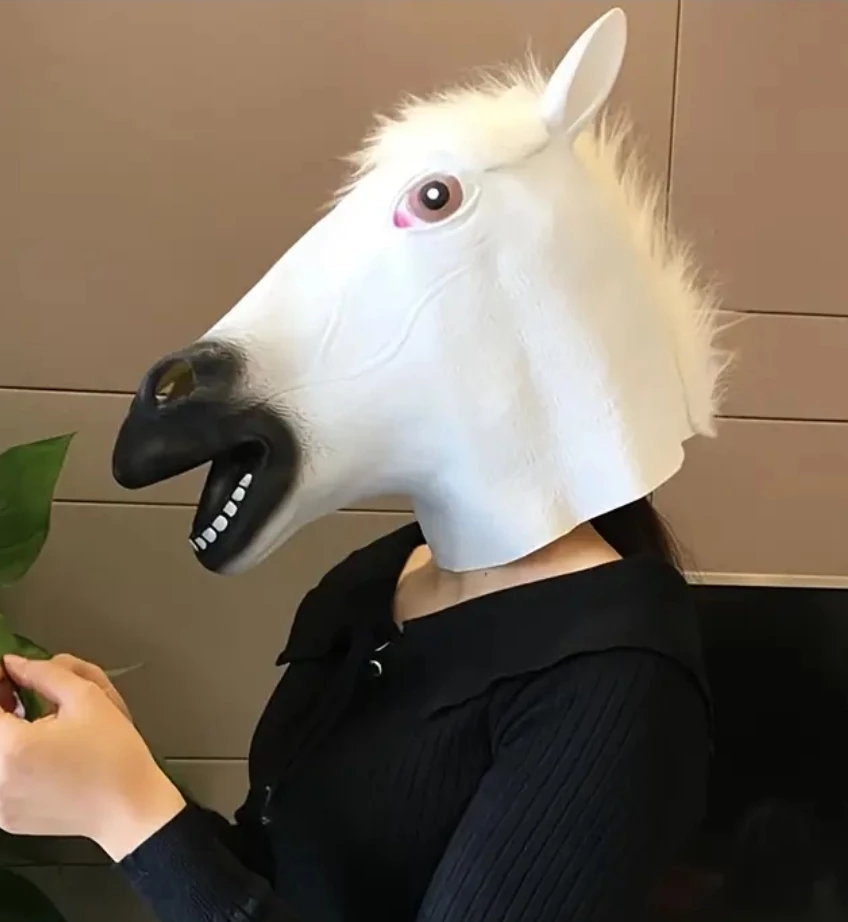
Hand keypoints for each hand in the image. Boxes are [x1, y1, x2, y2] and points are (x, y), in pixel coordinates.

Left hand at [0, 654, 185, 860]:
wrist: (130, 806)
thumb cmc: (115, 757)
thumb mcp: (88, 698)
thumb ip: (46, 674)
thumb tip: (17, 665)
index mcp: (14, 747)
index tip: (7, 674)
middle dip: (1, 707)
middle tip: (15, 690)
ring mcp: (0, 802)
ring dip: (6, 733)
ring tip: (28, 719)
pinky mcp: (7, 817)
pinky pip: (0, 779)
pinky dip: (10, 761)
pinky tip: (36, 749)